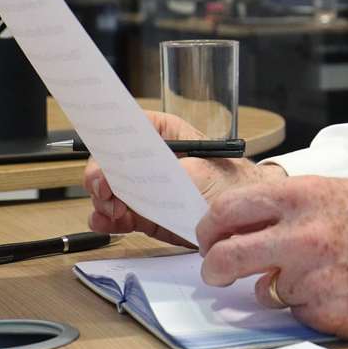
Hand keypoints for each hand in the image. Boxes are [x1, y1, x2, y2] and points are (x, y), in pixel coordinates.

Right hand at [85, 110, 283, 246]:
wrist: (248, 221)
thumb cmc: (234, 186)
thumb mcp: (203, 173)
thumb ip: (168, 171)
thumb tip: (136, 171)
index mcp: (164, 134)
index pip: (126, 125)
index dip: (107, 134)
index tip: (99, 149)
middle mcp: (149, 159)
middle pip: (109, 160)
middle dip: (100, 174)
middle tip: (104, 190)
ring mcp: (144, 187)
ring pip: (107, 190)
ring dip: (102, 201)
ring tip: (114, 212)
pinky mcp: (143, 214)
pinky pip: (114, 215)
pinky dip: (106, 220)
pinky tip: (109, 223)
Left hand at [195, 176, 347, 337]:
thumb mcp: (332, 192)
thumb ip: (286, 206)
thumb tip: (239, 224)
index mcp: (300, 197)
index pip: (227, 210)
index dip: (209, 230)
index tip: (208, 240)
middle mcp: (301, 235)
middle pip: (226, 257)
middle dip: (214, 269)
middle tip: (217, 273)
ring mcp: (312, 276)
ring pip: (263, 290)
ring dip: (278, 287)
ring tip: (317, 274)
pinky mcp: (324, 311)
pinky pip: (295, 312)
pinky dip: (307, 305)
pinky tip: (337, 291)